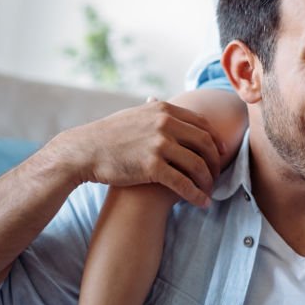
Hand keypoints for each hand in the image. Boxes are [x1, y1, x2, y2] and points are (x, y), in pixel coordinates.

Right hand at [45, 100, 224, 207]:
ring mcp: (159, 144)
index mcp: (164, 110)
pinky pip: (183, 183)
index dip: (215, 141)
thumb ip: (153, 111)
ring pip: (197, 165)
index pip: (202, 125)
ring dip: (208, 181)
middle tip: (218, 176)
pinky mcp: (152, 166)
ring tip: (209, 192)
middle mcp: (165, 124)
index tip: (221, 153)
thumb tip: (158, 100)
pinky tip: (201, 203)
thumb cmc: (107, 136)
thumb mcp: (134, 115)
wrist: (83, 151)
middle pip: (205, 144)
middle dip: (215, 163)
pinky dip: (196, 195)